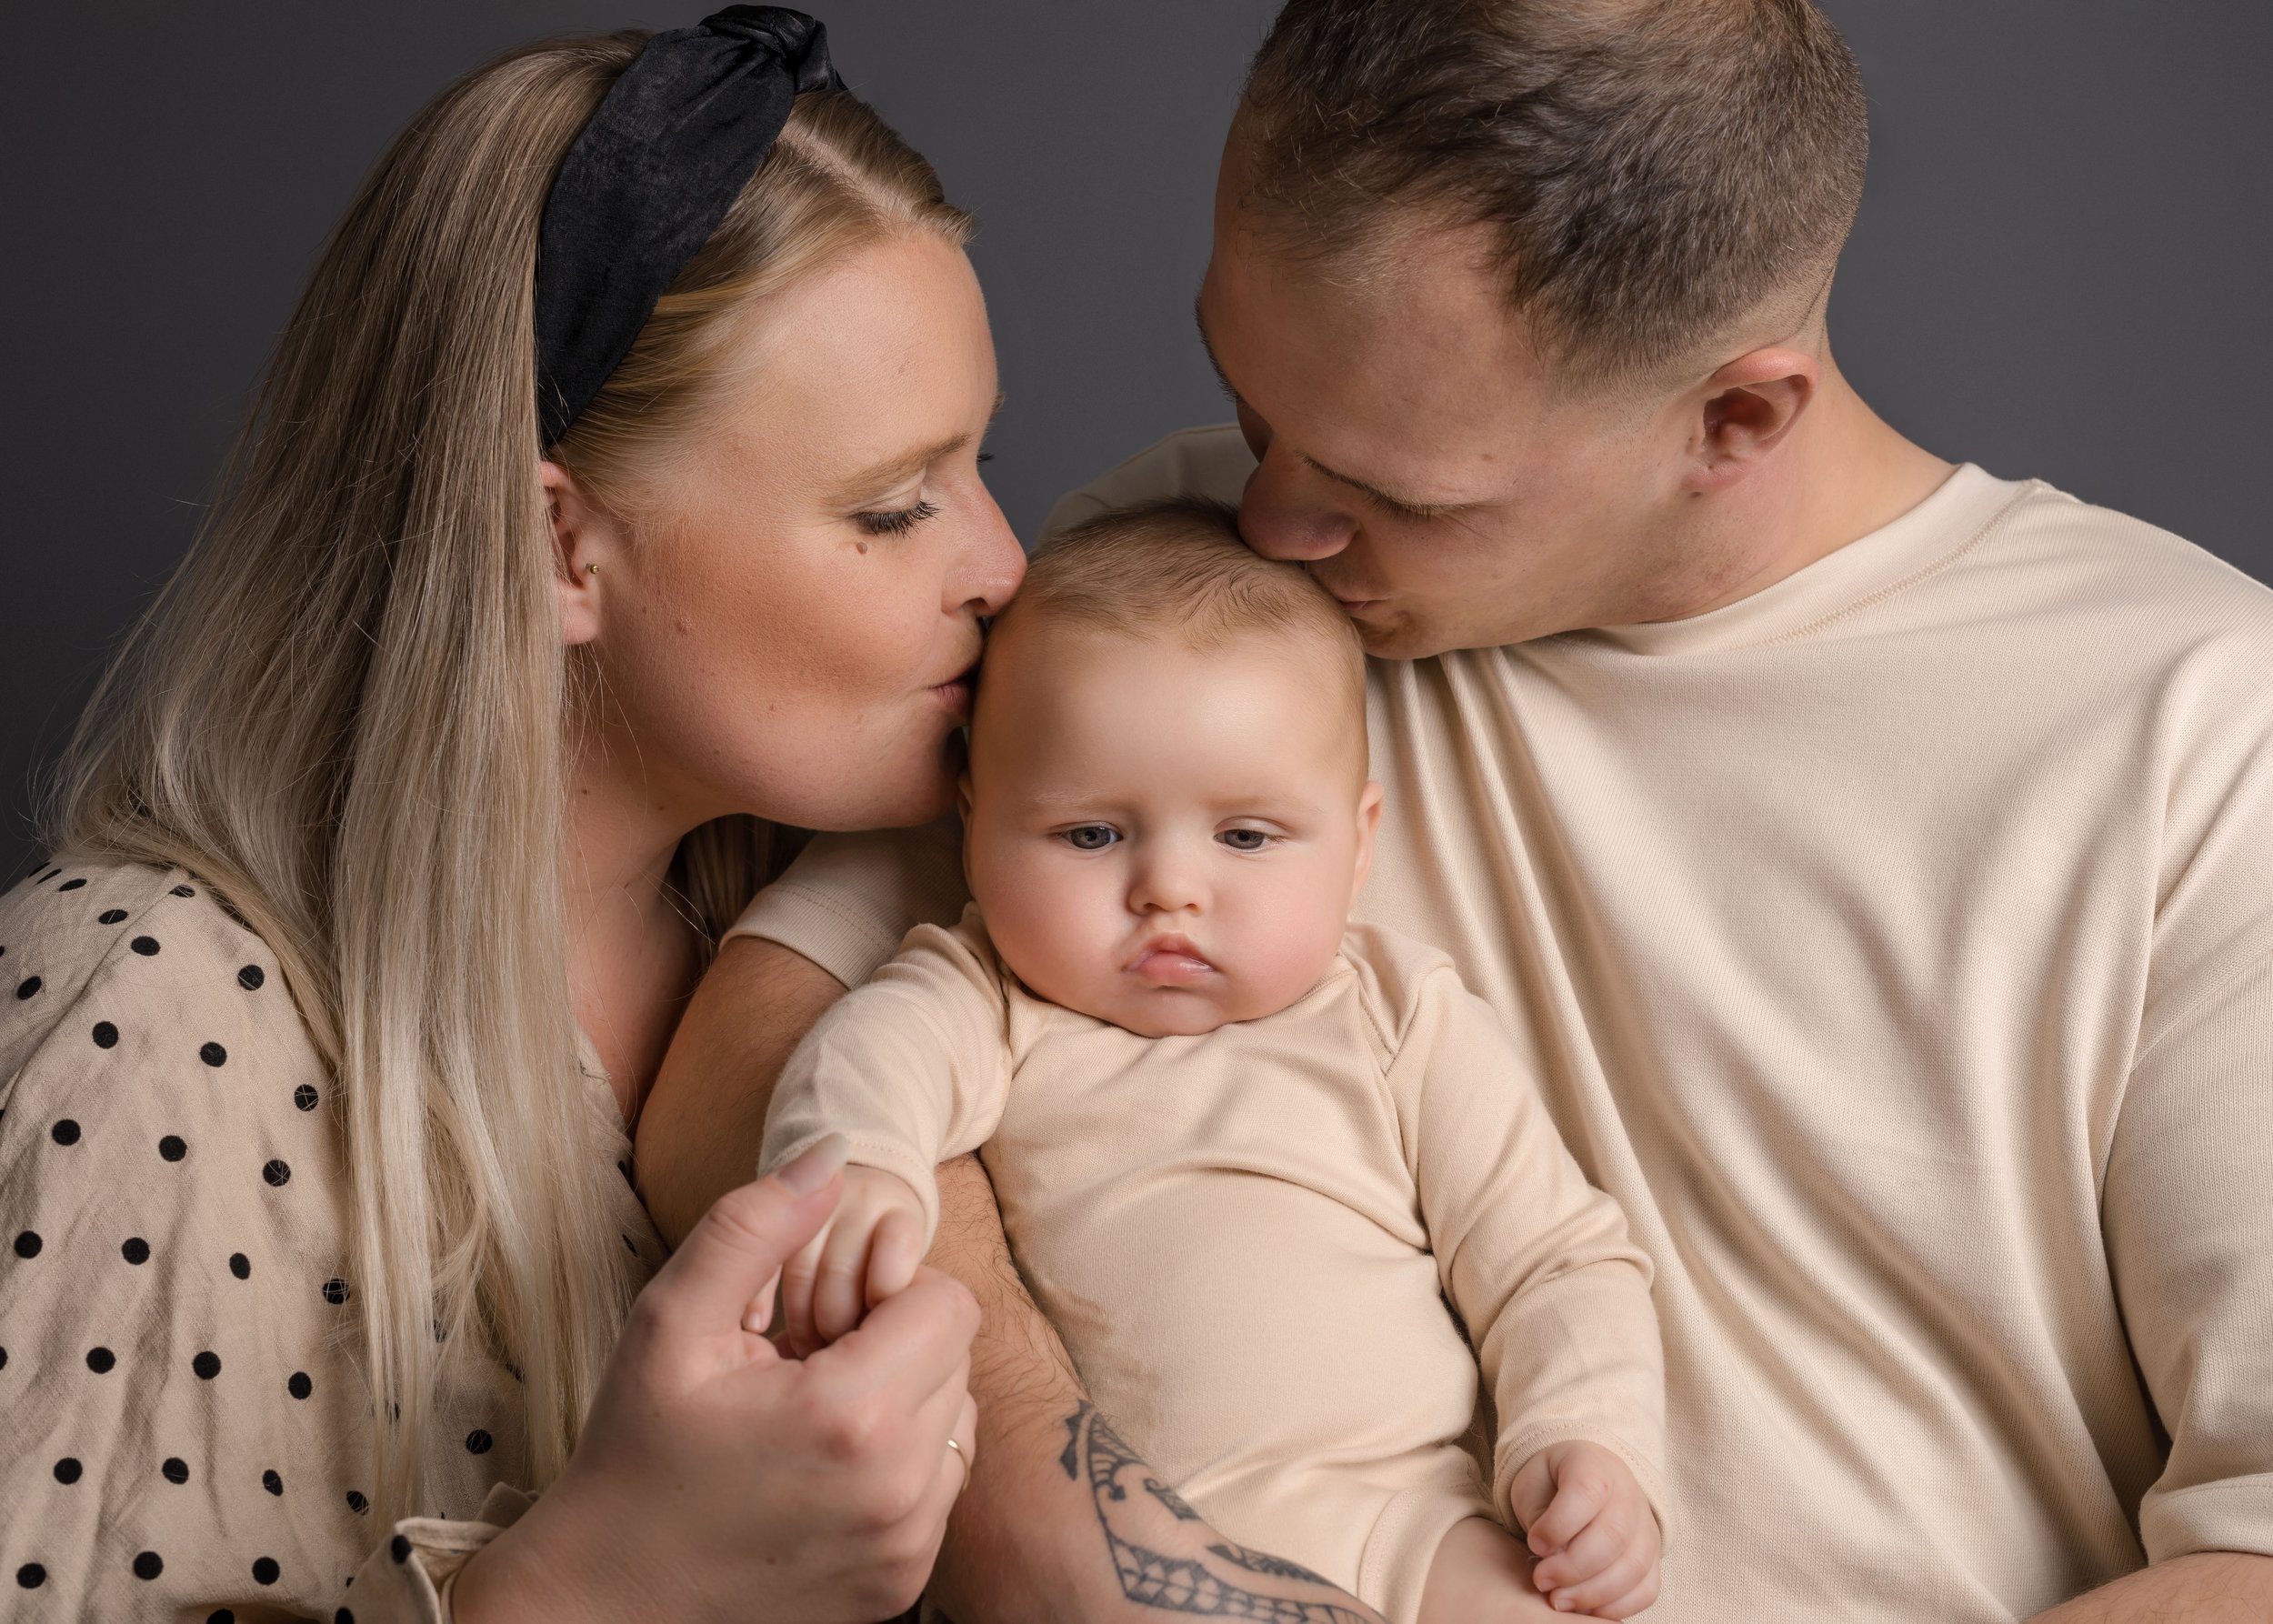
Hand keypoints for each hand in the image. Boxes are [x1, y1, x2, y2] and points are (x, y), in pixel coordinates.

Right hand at [455, 1135, 979, 1623]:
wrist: (606, 1597)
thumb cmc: (634, 1453)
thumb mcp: (671, 1321)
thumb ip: (756, 1225)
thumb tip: (835, 1153)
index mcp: (850, 1418)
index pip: (950, 1305)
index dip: (887, 1292)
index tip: (820, 1319)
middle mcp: (897, 1491)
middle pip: (957, 1359)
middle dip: (894, 1343)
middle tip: (806, 1366)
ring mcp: (905, 1549)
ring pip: (957, 1420)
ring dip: (904, 1402)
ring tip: (813, 1417)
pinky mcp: (901, 1587)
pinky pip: (941, 1487)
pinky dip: (900, 1463)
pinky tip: (822, 1467)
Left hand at [1506, 1440, 1660, 1617]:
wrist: (1584, 1481)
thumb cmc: (1552, 1485)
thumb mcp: (1533, 1487)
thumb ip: (1540, 1519)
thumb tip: (1554, 1559)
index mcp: (1594, 1465)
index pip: (1586, 1492)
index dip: (1558, 1525)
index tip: (1534, 1544)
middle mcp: (1629, 1493)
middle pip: (1613, 1536)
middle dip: (1572, 1568)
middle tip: (1542, 1581)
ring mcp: (1646, 1526)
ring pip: (1633, 1567)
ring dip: (1592, 1592)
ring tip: (1559, 1600)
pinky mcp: (1653, 1557)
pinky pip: (1646, 1589)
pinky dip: (1616, 1606)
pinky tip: (1585, 1607)